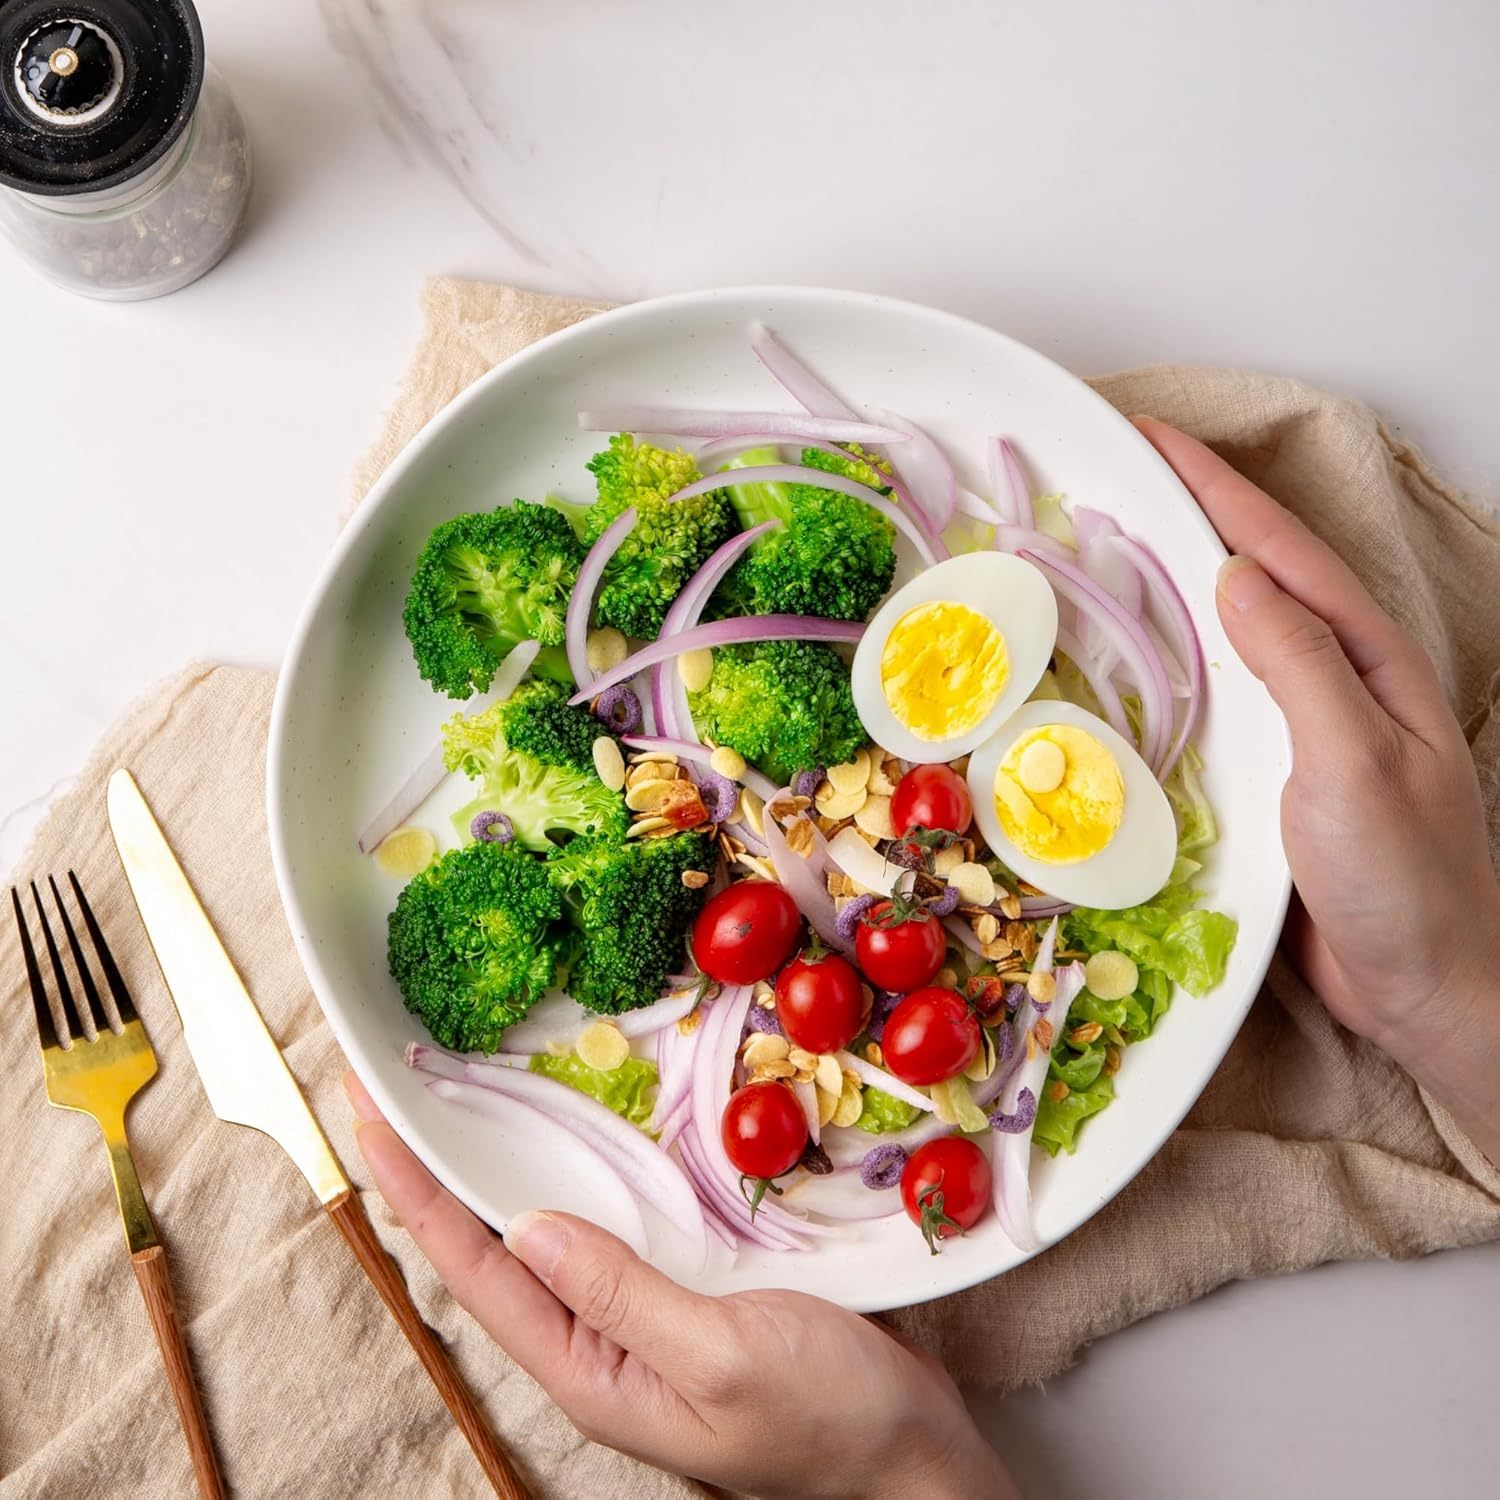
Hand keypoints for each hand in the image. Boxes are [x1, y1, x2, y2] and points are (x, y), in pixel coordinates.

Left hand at [344, 1074, 1015, 1499]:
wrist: (916, 1456)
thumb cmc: (828, 1421)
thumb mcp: (722, 1356)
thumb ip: (624, 1297)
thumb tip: (528, 1230)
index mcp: (592, 1373)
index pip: (479, 1273)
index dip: (418, 1193)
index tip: (369, 1118)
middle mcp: (603, 1345)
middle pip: (500, 1250)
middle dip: (444, 1171)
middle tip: (398, 1091)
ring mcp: (647, 1320)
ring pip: (557, 1232)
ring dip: (508, 1166)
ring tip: (463, 1100)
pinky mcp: (694, 1292)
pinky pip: (619, 1226)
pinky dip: (589, 1174)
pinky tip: (587, 1138)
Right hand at [1138, 418, 1499, 1163]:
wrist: (1426, 987)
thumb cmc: (1406, 882)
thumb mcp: (1353, 763)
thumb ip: (1299, 665)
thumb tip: (1235, 577)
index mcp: (1365, 657)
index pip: (1278, 547)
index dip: (1213, 486)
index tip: (1148, 437)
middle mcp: (1333, 676)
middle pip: (1250, 573)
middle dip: (1183, 517)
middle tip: (1105, 483)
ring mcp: (1301, 723)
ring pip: (1223, 633)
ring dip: (1166, 587)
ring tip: (1097, 555)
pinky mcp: (1269, 772)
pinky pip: (1209, 697)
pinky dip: (1164, 664)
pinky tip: (1124, 666)